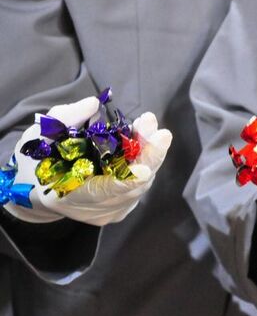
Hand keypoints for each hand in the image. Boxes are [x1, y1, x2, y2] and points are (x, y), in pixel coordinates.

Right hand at [4, 97, 171, 225]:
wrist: (38, 186)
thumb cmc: (38, 158)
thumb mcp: (41, 134)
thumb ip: (66, 118)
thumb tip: (92, 104)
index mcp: (67, 196)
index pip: (103, 193)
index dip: (126, 181)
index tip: (145, 168)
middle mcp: (93, 210)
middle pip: (131, 187)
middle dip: (148, 156)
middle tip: (160, 133)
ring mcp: (110, 211)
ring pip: (140, 185)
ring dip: (149, 154)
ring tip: (149, 127)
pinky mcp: (121, 207)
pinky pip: (140, 184)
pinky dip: (145, 161)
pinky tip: (146, 140)